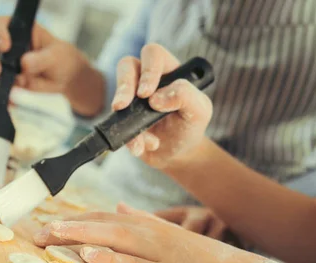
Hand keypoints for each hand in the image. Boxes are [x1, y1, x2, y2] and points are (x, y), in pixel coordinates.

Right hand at [0, 16, 89, 93]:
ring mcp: (7, 64)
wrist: (65, 76)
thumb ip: (41, 59)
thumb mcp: (55, 55)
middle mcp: (8, 45)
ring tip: (1, 84)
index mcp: (18, 31)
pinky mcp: (10, 80)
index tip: (5, 45)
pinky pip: (1, 87)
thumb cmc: (60, 57)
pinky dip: (3, 94)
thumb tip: (24, 64)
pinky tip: (7, 100)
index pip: (0, 24)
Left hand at [33, 203, 240, 262]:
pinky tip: (89, 255)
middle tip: (37, 233)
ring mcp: (155, 251)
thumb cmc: (193, 252)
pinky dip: (110, 258)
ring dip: (81, 234)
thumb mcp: (164, 230)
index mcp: (142, 224)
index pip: (100, 217)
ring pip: (113, 238)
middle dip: (67, 227)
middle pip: (100, 224)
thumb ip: (140, 218)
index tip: (46, 226)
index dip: (72, 220)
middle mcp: (145, 232)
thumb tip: (118, 205)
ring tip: (54, 234)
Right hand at [111, 44, 212, 168]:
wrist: (177, 154)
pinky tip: (141, 147)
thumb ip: (186, 96)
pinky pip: (115, 123)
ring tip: (137, 138)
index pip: (153, 55)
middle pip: (127, 65)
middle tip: (123, 106)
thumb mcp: (200, 110)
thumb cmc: (190, 126)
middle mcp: (147, 80)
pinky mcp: (123, 117)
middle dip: (123, 85)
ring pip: (117, 92)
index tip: (146, 95)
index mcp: (168, 70)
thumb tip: (156, 98)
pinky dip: (129, 138)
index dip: (147, 71)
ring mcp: (132, 98)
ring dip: (122, 115)